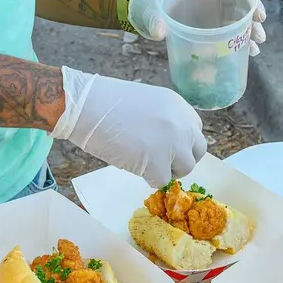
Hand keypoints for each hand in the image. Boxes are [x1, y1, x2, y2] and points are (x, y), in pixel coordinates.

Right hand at [51, 67, 206, 185]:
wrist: (85, 105)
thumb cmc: (104, 101)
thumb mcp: (145, 102)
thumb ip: (162, 119)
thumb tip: (165, 142)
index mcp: (178, 106)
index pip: (194, 130)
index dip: (180, 142)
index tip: (165, 147)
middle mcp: (182, 124)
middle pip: (198, 150)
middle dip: (180, 158)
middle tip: (159, 161)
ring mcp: (173, 144)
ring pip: (185, 168)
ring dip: (167, 170)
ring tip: (144, 164)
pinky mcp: (159, 164)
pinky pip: (162, 181)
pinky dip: (148, 178)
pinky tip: (132, 165)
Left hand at [128, 0, 269, 54]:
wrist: (154, 18)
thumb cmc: (154, 8)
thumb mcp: (153, 13)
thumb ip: (155, 20)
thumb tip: (157, 33)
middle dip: (253, 7)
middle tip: (259, 19)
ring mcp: (218, 10)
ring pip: (242, 16)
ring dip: (253, 27)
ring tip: (258, 41)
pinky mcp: (219, 25)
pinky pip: (236, 31)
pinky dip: (245, 40)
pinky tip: (252, 52)